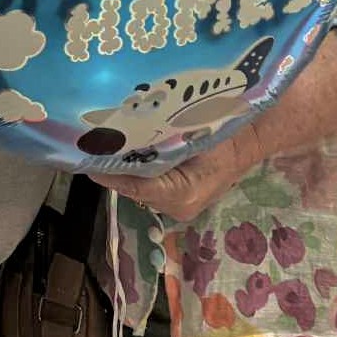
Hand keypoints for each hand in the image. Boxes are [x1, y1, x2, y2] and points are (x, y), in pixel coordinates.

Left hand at [89, 130, 261, 223]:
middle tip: (91, 145)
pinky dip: (137, 172)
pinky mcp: (177, 202)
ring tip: (103, 147)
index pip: (134, 184)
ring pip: (139, 188)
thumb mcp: (192, 129)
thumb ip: (160, 137)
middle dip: (113, 168)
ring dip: (124, 169)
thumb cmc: (224, 130)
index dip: (109, 171)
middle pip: (133, 188)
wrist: (250, 138)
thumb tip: (123, 131)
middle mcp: (177, 207)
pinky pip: (149, 187)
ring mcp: (178, 208)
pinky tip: (125, 154)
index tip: (86, 157)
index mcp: (181, 192)